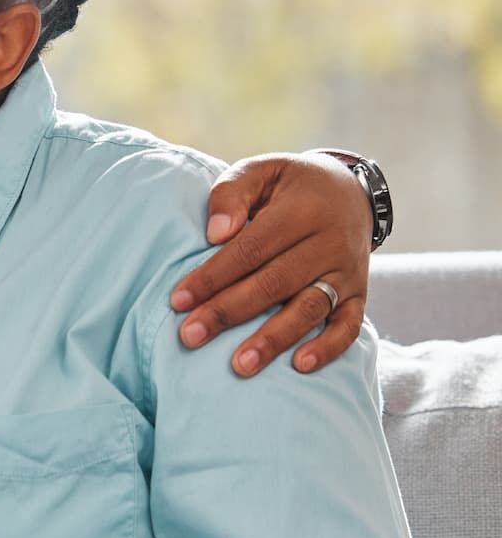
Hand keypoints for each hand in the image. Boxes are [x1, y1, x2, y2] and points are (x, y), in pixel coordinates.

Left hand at [167, 150, 370, 376]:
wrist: (350, 192)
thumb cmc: (289, 186)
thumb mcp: (262, 171)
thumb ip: (233, 193)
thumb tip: (216, 233)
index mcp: (302, 210)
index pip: (251, 249)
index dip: (213, 276)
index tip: (178, 300)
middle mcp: (330, 242)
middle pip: (274, 283)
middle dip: (229, 312)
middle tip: (190, 337)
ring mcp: (347, 271)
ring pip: (309, 308)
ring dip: (274, 338)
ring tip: (240, 365)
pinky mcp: (359, 293)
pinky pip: (349, 325)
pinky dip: (329, 347)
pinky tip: (300, 366)